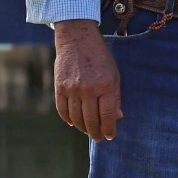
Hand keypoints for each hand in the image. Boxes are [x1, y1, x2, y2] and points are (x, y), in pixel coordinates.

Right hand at [52, 19, 122, 140]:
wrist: (77, 39)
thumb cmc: (100, 57)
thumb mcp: (114, 74)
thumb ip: (115, 96)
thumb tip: (117, 117)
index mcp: (105, 85)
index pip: (107, 114)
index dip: (109, 128)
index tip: (110, 136)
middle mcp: (88, 89)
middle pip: (91, 119)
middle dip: (96, 132)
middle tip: (98, 138)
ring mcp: (72, 88)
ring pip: (76, 117)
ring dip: (83, 127)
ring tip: (88, 131)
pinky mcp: (59, 87)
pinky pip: (62, 109)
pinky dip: (67, 119)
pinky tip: (73, 123)